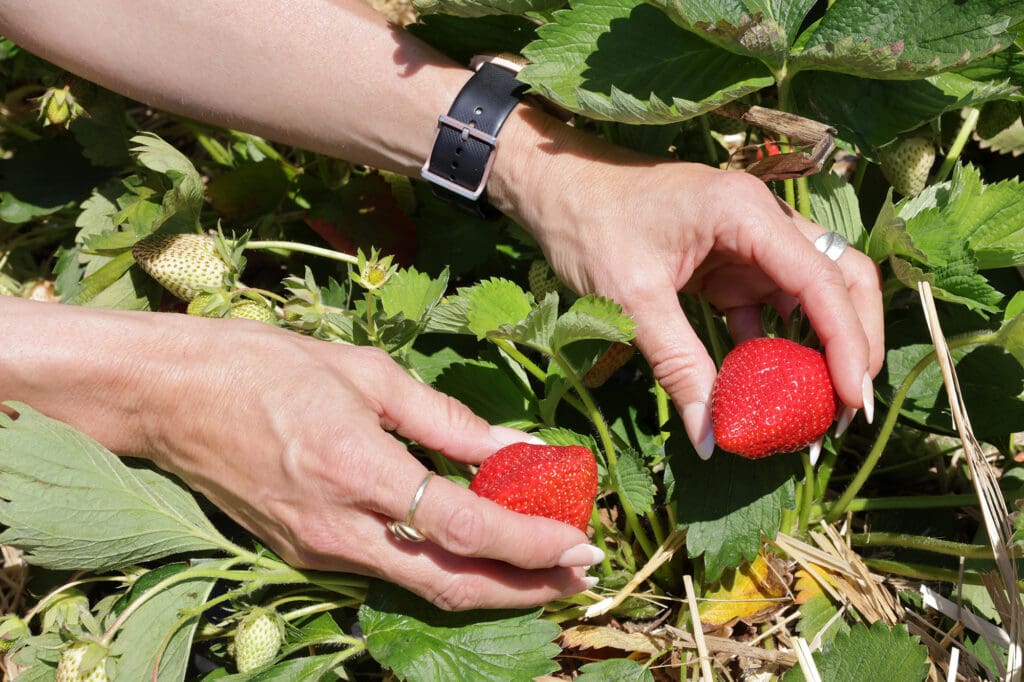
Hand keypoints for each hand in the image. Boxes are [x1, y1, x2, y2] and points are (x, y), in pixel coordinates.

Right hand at [0, 299, 599, 610]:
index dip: (529, 542)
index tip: (579, 543)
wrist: (169, 396)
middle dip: (524, 589)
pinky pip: (388, 569)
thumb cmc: (267, 366)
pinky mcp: (304, 554)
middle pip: (450, 584)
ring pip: (421, 587)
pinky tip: (476, 546)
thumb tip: (517, 445)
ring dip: (489, 584)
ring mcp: (317, 551)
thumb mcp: (368, 373)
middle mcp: (339, 528)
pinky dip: (442, 565)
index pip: (464, 527)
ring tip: (544, 567)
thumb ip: (448, 421)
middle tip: (579, 577)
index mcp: (358, 470)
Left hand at [492, 110, 883, 455]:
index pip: (822, 279)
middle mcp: (762, 221)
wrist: (556, 186)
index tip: (851, 401)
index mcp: (746, 213)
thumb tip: (710, 438)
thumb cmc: (589, 226)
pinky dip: (774, 346)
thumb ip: (677, 366)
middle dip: (853, 341)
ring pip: (810, 295)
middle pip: (840, 278)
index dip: (846, 342)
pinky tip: (770, 389)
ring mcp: (749, 242)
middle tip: (847, 407)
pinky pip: (767, 307)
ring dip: (819, 348)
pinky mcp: (729, 263)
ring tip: (818, 407)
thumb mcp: (632, 299)